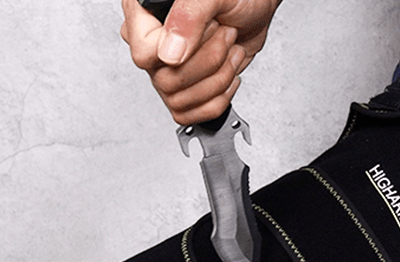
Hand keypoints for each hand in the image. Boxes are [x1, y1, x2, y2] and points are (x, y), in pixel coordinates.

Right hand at [121, 0, 281, 124]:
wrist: (255, 8)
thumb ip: (189, 17)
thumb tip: (170, 54)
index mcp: (145, 15)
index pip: (144, 53)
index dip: (178, 52)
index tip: (207, 30)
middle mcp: (152, 44)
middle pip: (166, 81)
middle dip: (208, 62)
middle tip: (225, 34)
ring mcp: (166, 68)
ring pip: (178, 100)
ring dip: (218, 78)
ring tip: (229, 49)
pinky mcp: (184, 87)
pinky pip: (189, 113)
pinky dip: (218, 98)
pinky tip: (227, 72)